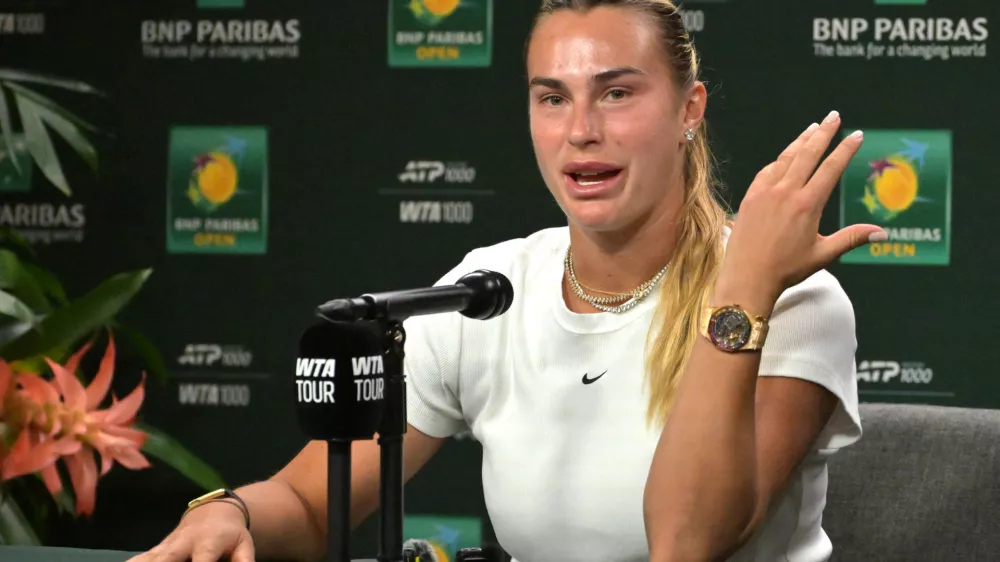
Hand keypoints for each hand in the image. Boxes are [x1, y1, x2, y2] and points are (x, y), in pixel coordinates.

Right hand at [126, 501, 254, 561]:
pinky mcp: (155, 551)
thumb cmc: (231, 536)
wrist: (213, 513)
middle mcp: (183, 542)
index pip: (202, 561)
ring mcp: (166, 546)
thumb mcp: (244, 547)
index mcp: (208, 542)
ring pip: (148, 559)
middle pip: (166, 559)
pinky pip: (138, 559)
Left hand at [716, 111, 885, 307]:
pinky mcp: (750, 197)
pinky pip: (767, 171)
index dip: (845, 149)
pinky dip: (779, 160)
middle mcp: (786, 192)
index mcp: (808, 204)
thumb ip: (851, 238)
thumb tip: (882, 232)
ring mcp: (765, 192)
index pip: (831, 168)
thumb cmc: (785, 269)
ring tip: (813, 128)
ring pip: (786, 158)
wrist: (747, 277)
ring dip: (801, 141)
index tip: (857, 135)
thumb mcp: (823, 254)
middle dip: (823, 133)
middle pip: (808, 154)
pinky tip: (785, 156)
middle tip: (834, 116)